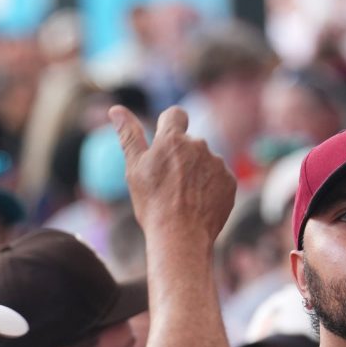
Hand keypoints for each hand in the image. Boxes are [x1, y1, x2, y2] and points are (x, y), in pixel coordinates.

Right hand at [109, 105, 235, 249]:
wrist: (181, 237)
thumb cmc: (153, 204)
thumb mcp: (134, 169)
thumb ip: (129, 135)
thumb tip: (115, 109)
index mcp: (173, 139)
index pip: (176, 114)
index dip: (169, 126)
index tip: (165, 143)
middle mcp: (199, 145)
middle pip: (189, 143)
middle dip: (181, 156)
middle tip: (169, 183)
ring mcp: (217, 163)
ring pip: (204, 161)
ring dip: (196, 172)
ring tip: (184, 197)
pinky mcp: (230, 181)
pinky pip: (218, 177)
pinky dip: (210, 187)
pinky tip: (199, 204)